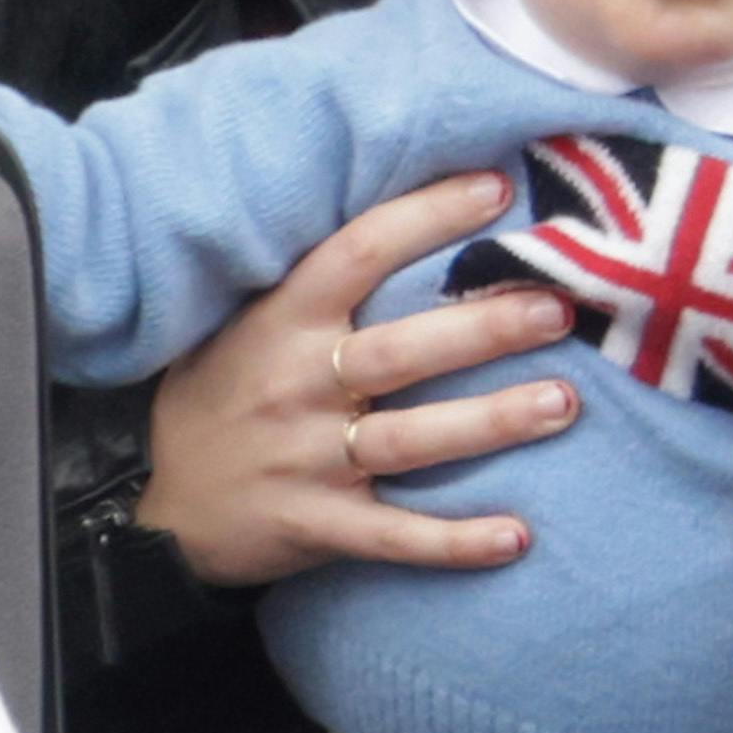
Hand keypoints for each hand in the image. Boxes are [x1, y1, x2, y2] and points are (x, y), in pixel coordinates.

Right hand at [139, 170, 577, 583]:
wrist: (169, 519)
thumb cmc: (219, 403)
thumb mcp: (240, 327)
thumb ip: (307, 285)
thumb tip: (401, 217)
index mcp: (280, 322)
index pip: (358, 253)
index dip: (427, 217)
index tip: (497, 191)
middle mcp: (297, 385)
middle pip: (402, 351)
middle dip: (483, 329)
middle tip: (557, 308)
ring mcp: (308, 461)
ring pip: (412, 439)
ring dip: (490, 422)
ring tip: (563, 402)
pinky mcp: (319, 526)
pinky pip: (395, 536)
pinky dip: (454, 541)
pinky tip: (516, 537)